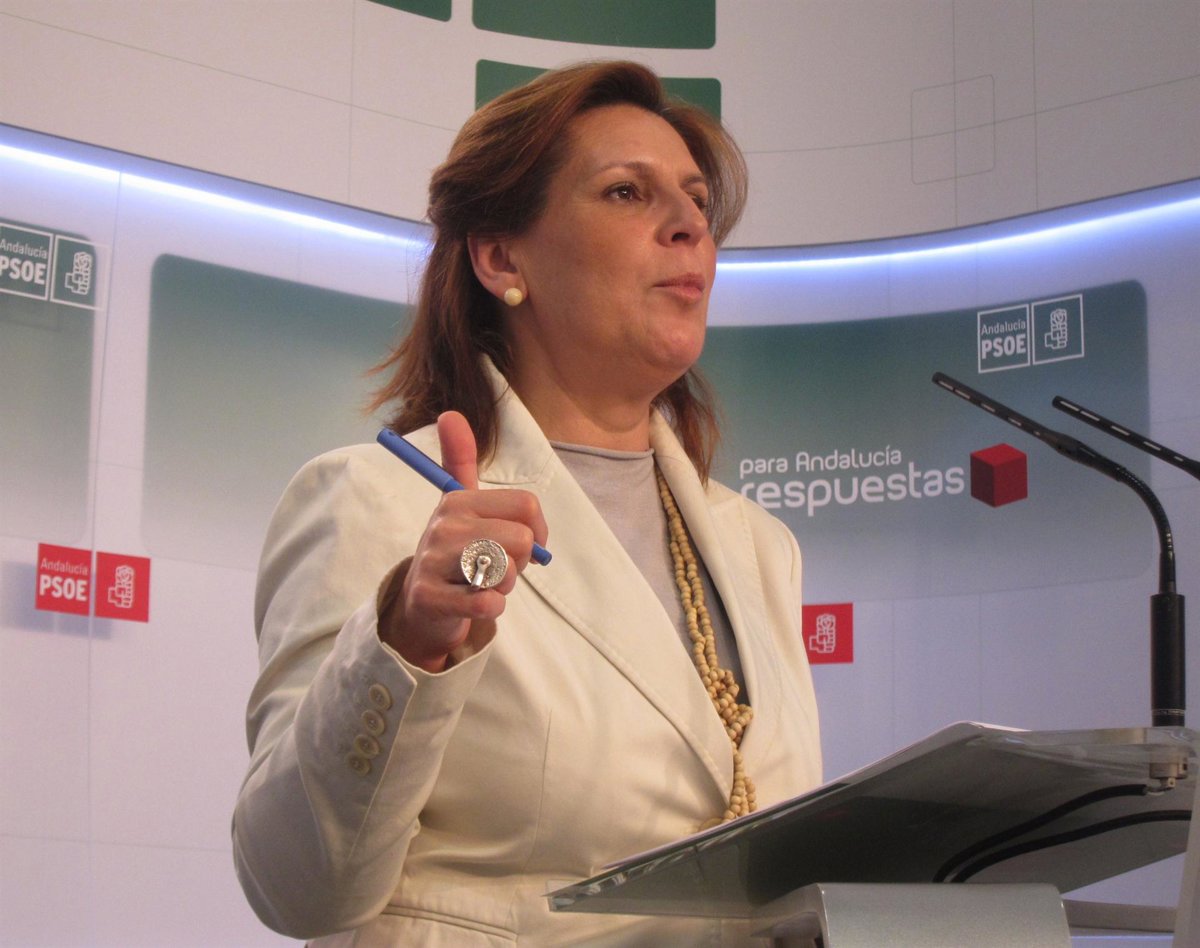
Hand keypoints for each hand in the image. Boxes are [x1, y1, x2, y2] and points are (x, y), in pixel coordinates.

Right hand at [377, 412, 547, 671]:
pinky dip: (493, 607)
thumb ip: (461, 460)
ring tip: (485, 583)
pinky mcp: (432, 599)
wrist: (422, 606)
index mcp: (457, 500)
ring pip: (505, 570)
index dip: (538, 528)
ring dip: (505, 585)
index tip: (529, 541)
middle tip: (499, 567)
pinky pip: (487, 603)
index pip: (526, 505)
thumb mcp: (459, 504)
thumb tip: (450, 413)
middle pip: (520, 539)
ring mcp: (434, 563)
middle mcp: (444, 526)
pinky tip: (477, 602)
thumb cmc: (455, 552)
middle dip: (521, 561)